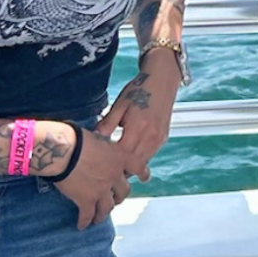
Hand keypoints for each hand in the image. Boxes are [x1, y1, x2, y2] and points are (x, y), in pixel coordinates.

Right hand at [45, 125, 135, 228]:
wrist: (63, 150)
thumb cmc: (77, 139)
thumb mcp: (99, 137)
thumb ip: (105, 147)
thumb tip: (101, 147)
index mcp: (120, 157)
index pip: (139, 167)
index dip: (143, 174)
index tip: (145, 179)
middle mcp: (114, 175)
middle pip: (124, 191)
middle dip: (119, 197)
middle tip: (114, 199)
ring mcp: (102, 189)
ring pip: (108, 207)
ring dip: (103, 214)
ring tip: (99, 218)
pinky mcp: (86, 200)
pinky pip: (88, 215)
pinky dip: (85, 221)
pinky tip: (82, 225)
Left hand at [98, 60, 179, 181]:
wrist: (162, 81)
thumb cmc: (139, 90)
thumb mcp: (119, 105)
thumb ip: (107, 124)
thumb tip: (94, 138)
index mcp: (137, 127)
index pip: (122, 155)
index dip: (111, 163)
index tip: (99, 168)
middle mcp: (150, 136)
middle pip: (134, 163)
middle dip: (120, 170)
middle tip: (106, 175)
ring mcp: (158, 138)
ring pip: (144, 162)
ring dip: (131, 167)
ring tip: (117, 171)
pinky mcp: (163, 138)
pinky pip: (150, 155)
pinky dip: (140, 159)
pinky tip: (130, 158)